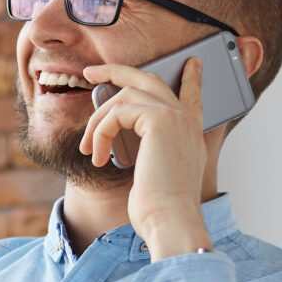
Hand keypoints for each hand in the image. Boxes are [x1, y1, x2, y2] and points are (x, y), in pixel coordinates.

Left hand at [80, 57, 212, 258]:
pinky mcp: (159, 119)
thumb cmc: (159, 206)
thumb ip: (148, 148)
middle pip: (149, 79)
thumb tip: (119, 131)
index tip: (191, 62)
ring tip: (89, 147)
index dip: (190, 78)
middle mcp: (186, 120)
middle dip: (116, 71)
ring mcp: (174, 116)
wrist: (170, 219)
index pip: (192, 95)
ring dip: (98, 120)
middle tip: (91, 71)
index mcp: (191, 132)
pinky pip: (118, 112)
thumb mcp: (156, 172)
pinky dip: (101, 132)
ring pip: (125, 95)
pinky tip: (98, 155)